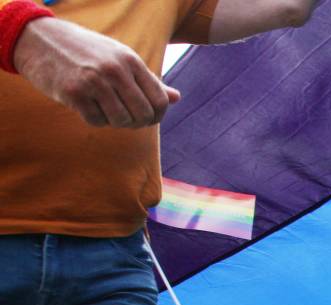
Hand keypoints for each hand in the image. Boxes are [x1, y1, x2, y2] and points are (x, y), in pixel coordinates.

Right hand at [14, 17, 180, 127]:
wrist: (39, 39)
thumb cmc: (86, 51)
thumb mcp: (120, 58)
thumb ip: (148, 80)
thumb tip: (176, 98)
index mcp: (130, 60)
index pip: (159, 101)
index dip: (157, 116)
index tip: (147, 116)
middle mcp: (114, 70)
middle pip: (143, 115)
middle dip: (138, 122)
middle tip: (127, 118)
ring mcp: (93, 82)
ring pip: (121, 121)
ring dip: (116, 122)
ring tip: (106, 109)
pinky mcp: (73, 94)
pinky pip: (97, 121)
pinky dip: (96, 119)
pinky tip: (89, 106)